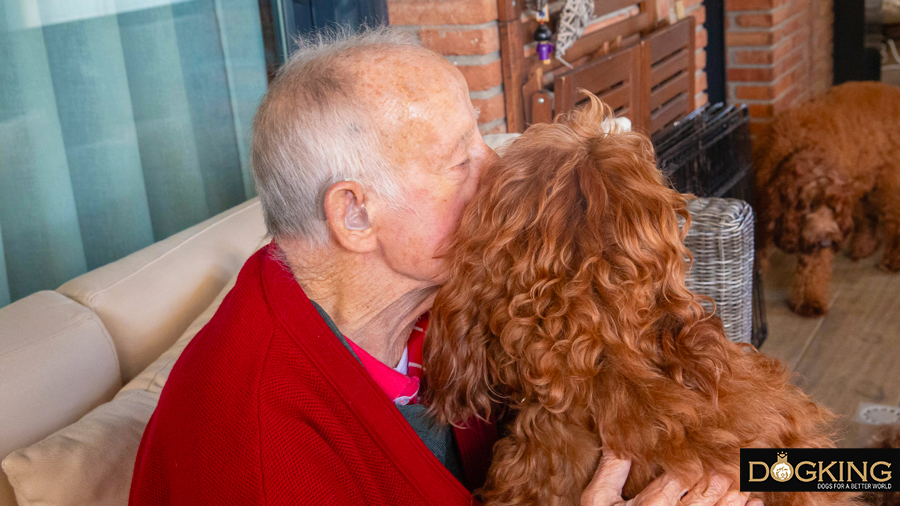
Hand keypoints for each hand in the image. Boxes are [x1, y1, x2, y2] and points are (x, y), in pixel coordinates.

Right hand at [581, 450, 763, 505]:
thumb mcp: (598, 501)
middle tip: (742, 460)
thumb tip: (617, 436)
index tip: (714, 444)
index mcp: (649, 504)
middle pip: (705, 493)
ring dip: (737, 496)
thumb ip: (611, 470)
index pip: (681, 475)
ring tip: (752, 481)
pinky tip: (754, 504)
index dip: (699, 459)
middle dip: (724, 476)